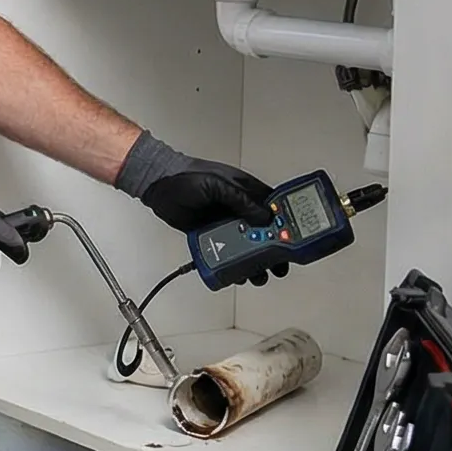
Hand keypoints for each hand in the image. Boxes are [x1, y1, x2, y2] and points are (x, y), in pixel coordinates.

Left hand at [113, 131, 288, 283]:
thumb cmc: (185, 176)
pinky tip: (239, 273)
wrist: (157, 186)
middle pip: (264, 232)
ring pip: (247, 245)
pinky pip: (227, 252)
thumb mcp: (217, 185)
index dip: (285, 223)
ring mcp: (225, 223)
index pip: (273, 208)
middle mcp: (238, 208)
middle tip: (279, 264)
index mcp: (245, 191)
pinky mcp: (211, 235)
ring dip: (255, 260)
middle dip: (274, 249)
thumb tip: (264, 217)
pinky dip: (234, 264)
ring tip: (260, 274)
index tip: (294, 239)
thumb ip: (241, 201)